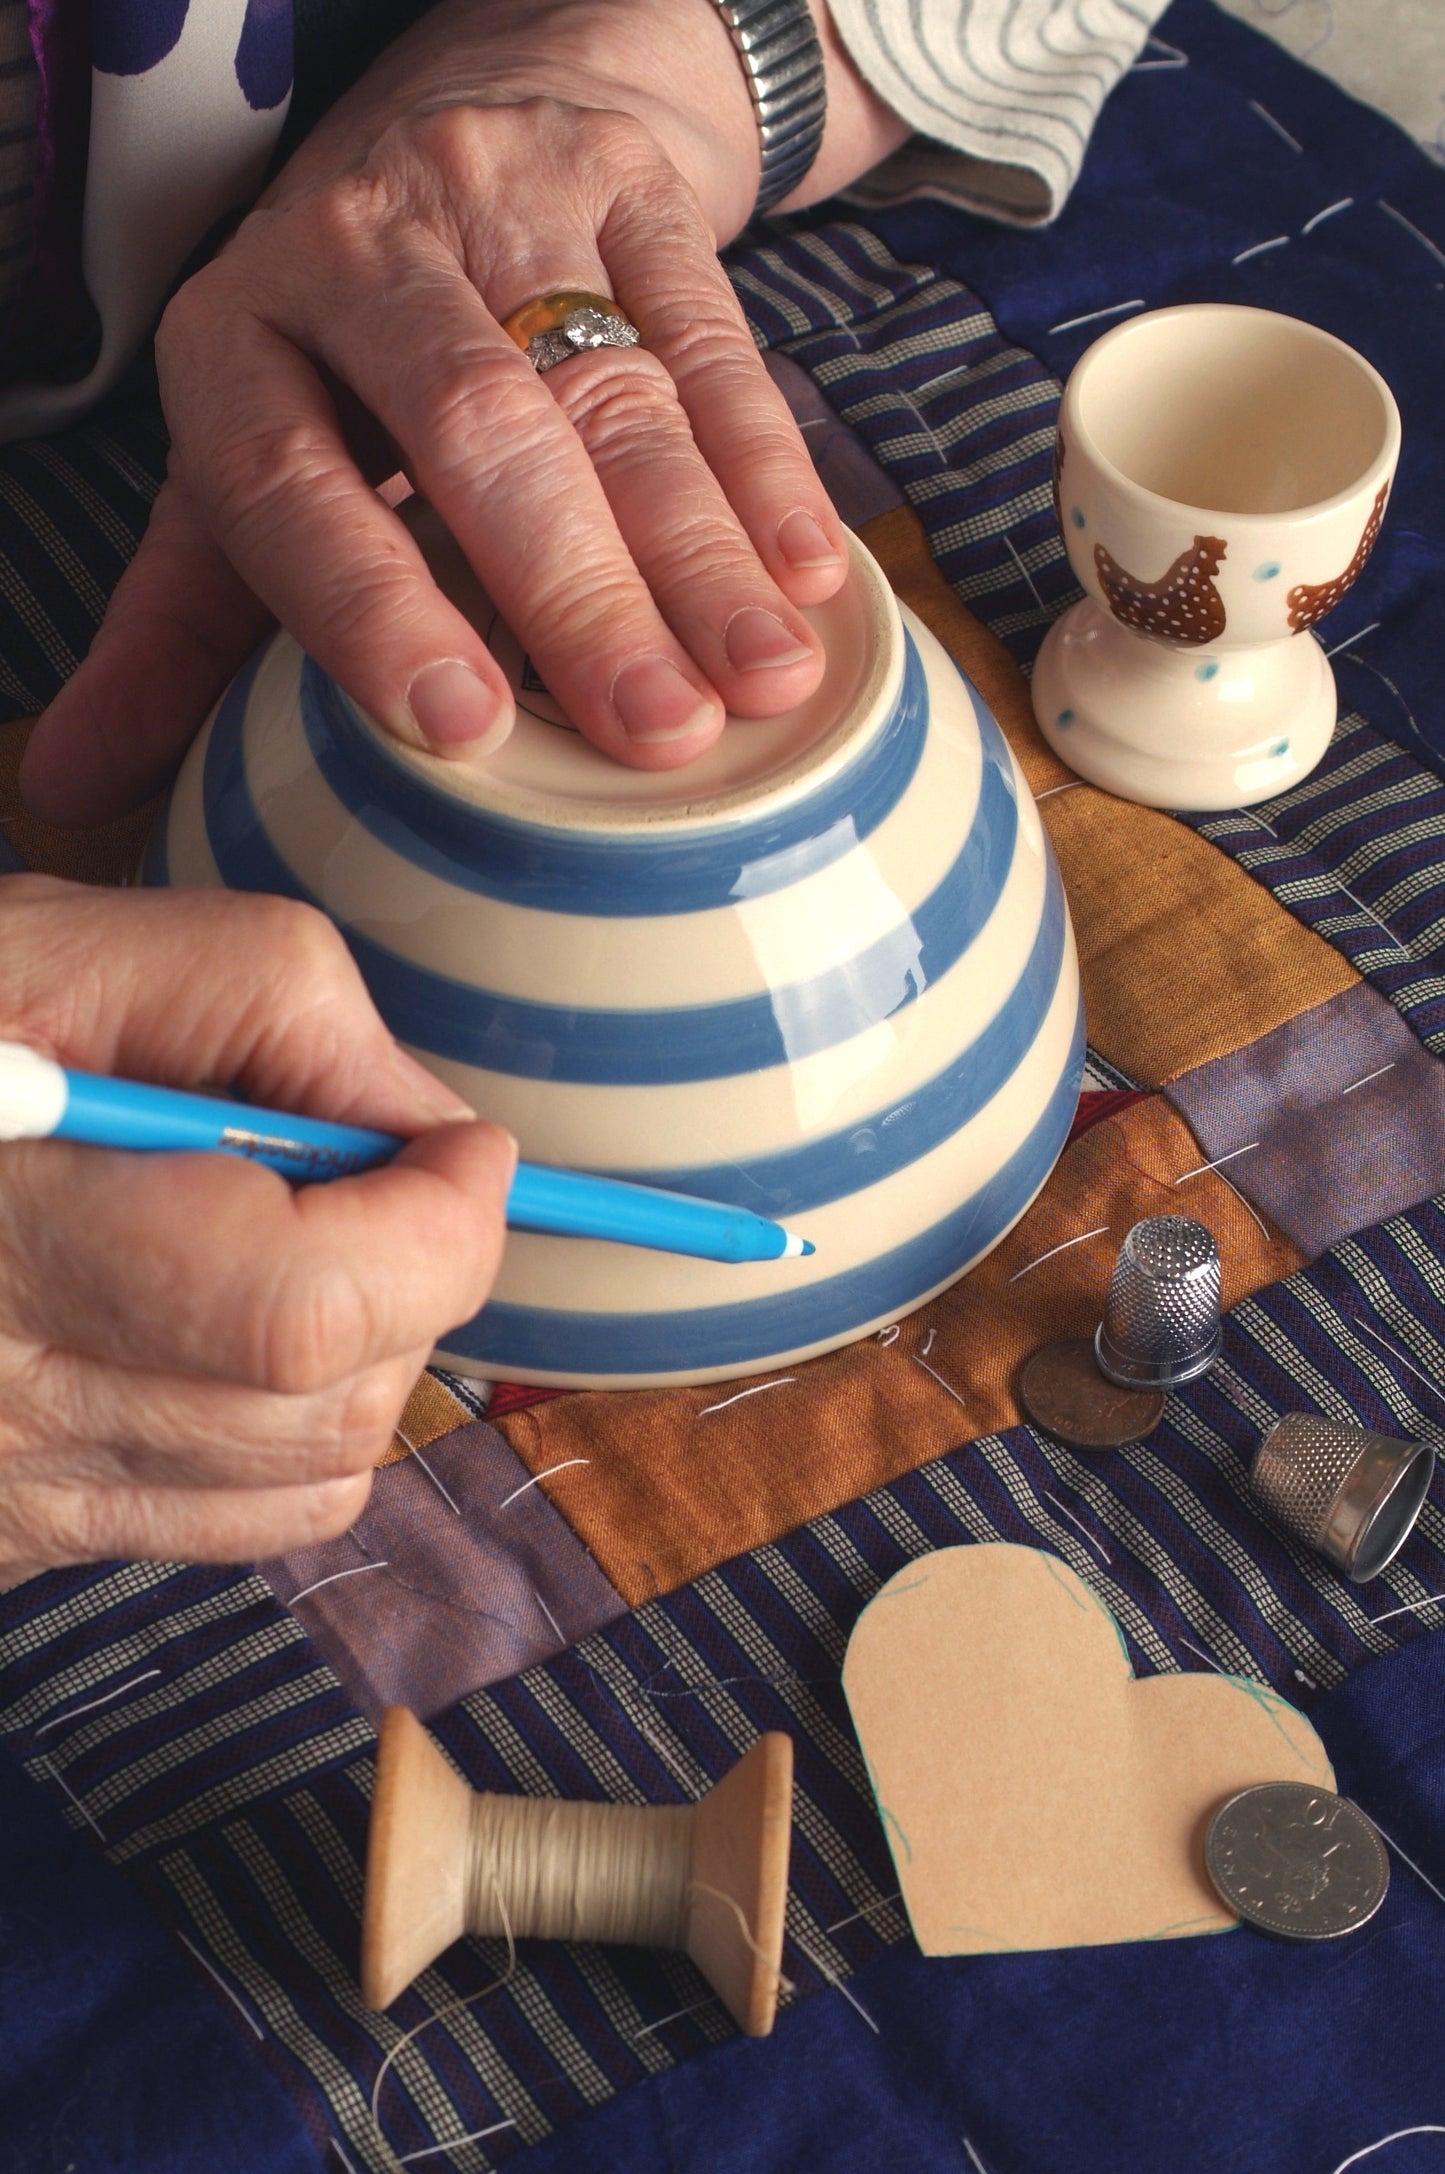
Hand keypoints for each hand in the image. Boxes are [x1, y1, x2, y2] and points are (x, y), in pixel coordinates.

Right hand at [0, 876, 512, 1582]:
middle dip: (418, 1280)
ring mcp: (5, 1493)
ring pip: (305, 1482)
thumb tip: (419, 1124)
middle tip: (386, 1176)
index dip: (437, 1227)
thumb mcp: (40, 943)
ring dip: (364, 1352)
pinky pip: (229, 1522)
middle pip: (327, 1405)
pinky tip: (226, 1324)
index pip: (306, 1305)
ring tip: (299, 1234)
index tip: (465, 1149)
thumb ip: (259, 997)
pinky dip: (287, 1429)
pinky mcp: (11, 1533)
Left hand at [19, 0, 904, 825]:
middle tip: (656, 731)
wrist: (468, 122)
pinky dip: (771, 465)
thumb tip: (81, 786)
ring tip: (763, 682)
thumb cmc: (340, 360)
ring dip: (701, 551)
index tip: (465, 723)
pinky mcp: (635, 187)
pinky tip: (811, 574)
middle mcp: (358, 253)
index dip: (373, 602)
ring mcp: (508, 204)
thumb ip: (179, 631)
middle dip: (577, 590)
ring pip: (617, 391)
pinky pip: (719, 336)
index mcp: (235, 339)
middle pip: (478, 430)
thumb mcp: (246, 467)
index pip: (289, 479)